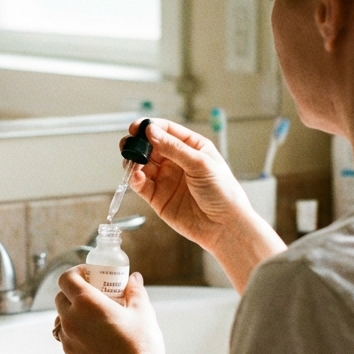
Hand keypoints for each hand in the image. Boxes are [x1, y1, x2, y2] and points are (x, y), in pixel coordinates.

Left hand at [54, 267, 167, 353]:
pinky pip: (67, 338)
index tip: (90, 274)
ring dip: (73, 314)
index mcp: (86, 303)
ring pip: (62, 320)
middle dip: (74, 293)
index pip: (66, 278)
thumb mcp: (143, 312)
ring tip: (95, 318)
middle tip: (95, 294)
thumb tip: (134, 279)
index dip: (76, 272)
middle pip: (61, 298)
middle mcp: (71, 320)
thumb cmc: (140, 347)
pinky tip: (97, 338)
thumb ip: (135, 291)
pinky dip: (76, 333)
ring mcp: (68, 341)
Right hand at [123, 119, 251, 250]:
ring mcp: (166, 179)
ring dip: (133, 161)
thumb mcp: (200, 164)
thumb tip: (151, 131)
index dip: (150, 127)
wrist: (224, 226)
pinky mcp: (158, 197)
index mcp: (191, 147)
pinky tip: (136, 176)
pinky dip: (135, 179)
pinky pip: (141, 184)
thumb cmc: (222, 192)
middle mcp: (176, 161)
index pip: (166, 130)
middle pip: (150, 146)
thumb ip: (174, 148)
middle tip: (128, 144)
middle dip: (137, 144)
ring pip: (141, 164)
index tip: (137, 128)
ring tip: (132, 163)